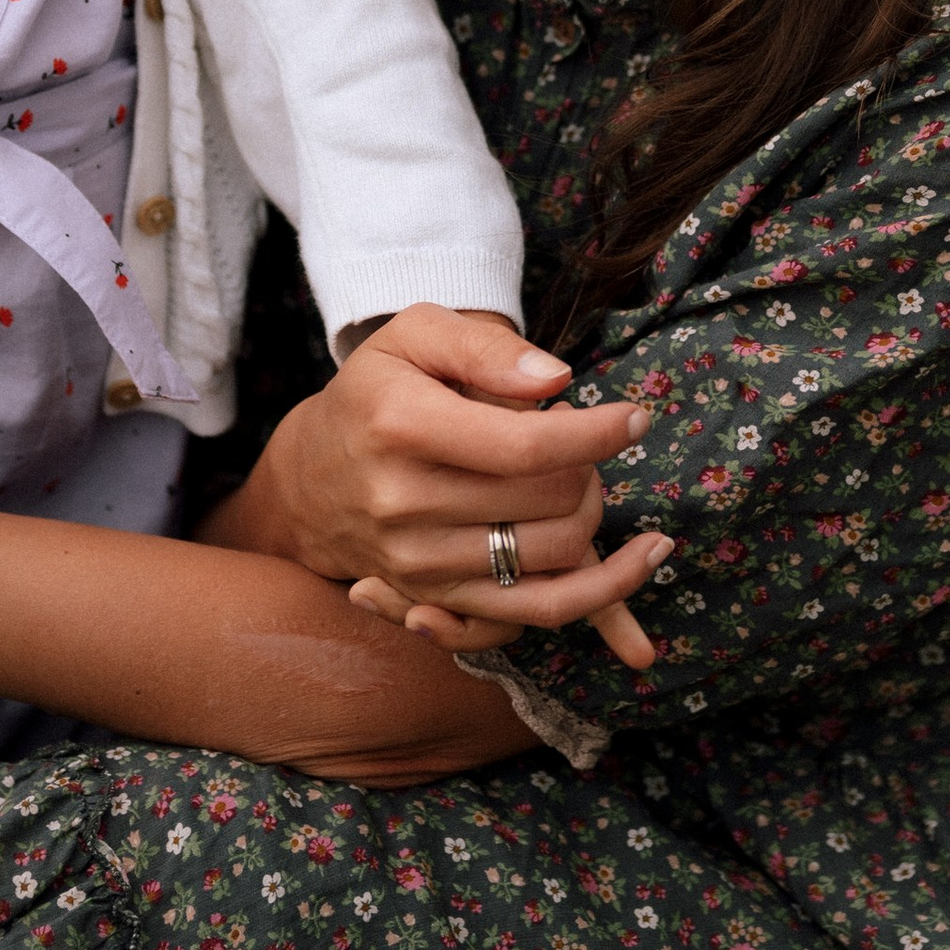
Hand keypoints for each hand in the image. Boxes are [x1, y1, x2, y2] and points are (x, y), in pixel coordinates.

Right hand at [225, 306, 672, 670]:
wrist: (311, 477)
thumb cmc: (378, 392)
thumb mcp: (414, 335)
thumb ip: (484, 346)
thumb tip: (557, 380)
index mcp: (400, 425)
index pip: (524, 447)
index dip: (596, 434)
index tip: (635, 417)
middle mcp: (403, 503)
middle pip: (550, 503)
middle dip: (590, 467)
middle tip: (581, 442)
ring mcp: (418, 563)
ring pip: (554, 559)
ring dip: (593, 516)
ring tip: (581, 481)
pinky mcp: (437, 599)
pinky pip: (538, 614)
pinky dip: (602, 593)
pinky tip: (638, 561)